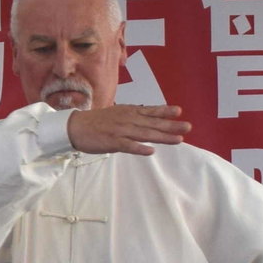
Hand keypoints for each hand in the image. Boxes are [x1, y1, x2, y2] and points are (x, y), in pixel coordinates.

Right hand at [67, 105, 189, 155]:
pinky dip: (139, 148)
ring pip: (145, 134)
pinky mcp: (112, 142)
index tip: (179, 111)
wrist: (75, 127)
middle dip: (171, 125)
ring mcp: (120, 131)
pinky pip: (128, 146)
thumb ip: (132, 116)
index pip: (150, 111)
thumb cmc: (96, 122)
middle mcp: (127, 120)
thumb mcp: (116, 114)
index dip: (164, 111)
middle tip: (188, 127)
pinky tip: (150, 151)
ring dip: (162, 137)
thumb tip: (147, 119)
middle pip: (152, 123)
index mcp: (128, 112)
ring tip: (178, 140)